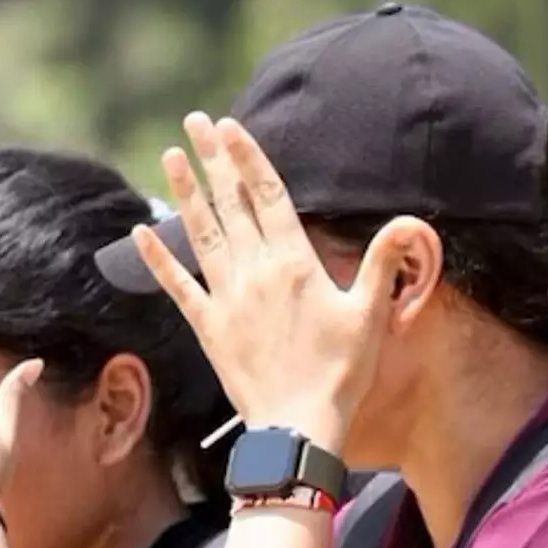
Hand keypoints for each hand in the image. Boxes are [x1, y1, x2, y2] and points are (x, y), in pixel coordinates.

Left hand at [133, 113, 411, 449]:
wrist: (298, 426)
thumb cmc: (340, 372)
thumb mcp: (371, 314)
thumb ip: (383, 262)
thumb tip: (407, 221)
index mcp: (294, 263)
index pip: (268, 196)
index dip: (247, 158)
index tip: (230, 127)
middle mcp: (254, 272)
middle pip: (231, 204)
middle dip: (212, 159)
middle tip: (195, 122)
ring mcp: (226, 298)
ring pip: (202, 233)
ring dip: (187, 192)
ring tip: (172, 156)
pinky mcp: (207, 326)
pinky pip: (177, 284)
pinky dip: (158, 257)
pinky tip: (140, 232)